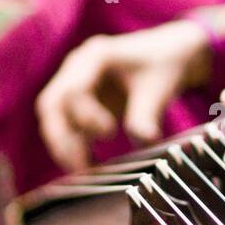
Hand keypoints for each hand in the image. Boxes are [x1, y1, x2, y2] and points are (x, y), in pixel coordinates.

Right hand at [37, 19, 211, 171]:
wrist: (173, 52)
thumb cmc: (165, 64)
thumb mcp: (159, 88)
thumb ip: (147, 114)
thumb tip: (142, 142)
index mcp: (94, 56)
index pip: (73, 90)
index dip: (85, 116)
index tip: (110, 133)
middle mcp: (78, 68)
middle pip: (52, 105)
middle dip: (61, 138)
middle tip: (79, 167)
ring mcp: (77, 84)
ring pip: (55, 118)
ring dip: (64, 146)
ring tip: (83, 172)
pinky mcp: (83, 102)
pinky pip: (69, 127)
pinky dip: (75, 146)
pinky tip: (89, 167)